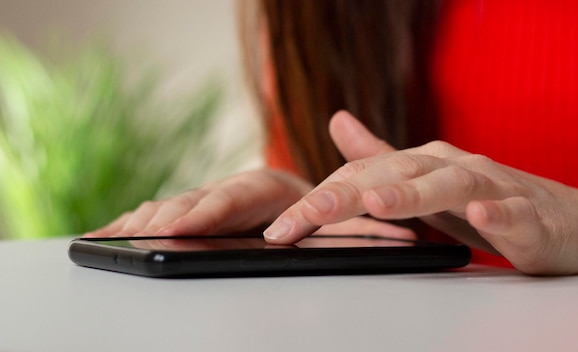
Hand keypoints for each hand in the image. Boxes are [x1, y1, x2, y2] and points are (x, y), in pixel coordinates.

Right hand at [84, 169, 415, 239]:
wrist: (329, 197)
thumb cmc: (340, 206)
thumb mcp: (357, 216)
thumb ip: (371, 225)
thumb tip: (406, 238)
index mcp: (275, 186)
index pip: (239, 195)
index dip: (211, 211)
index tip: (187, 227)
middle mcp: (243, 191)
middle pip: (200, 201)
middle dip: (168, 218)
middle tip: (139, 236)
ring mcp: (221, 202)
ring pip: (178, 206)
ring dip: (144, 220)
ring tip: (109, 234)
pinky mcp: (207, 216)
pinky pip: (170, 215)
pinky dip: (140, 221)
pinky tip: (112, 231)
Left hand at [264, 111, 577, 274]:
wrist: (568, 220)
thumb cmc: (488, 203)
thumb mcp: (425, 182)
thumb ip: (382, 157)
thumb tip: (337, 122)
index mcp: (423, 164)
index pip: (364, 175)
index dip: (321, 198)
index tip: (283, 227)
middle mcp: (453, 167)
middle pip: (395, 175)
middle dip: (347, 195)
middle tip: (307, 213)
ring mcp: (493, 188)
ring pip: (449, 186)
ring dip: (412, 194)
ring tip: (376, 203)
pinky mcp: (531, 215)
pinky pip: (511, 213)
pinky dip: (495, 214)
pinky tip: (476, 217)